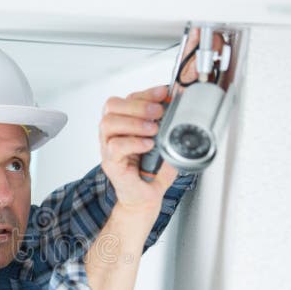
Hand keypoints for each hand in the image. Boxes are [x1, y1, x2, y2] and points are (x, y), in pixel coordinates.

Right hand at [98, 84, 177, 213]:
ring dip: (134, 122)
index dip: (146, 93)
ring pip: (109, 123)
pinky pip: (115, 147)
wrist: (147, 196)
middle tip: (158, 113)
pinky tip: (147, 145)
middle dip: (138, 105)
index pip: (127, 98)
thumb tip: (181, 102)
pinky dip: (133, 143)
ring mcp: (109, 147)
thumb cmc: (154, 170)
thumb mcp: (166, 140)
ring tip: (152, 130)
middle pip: (112, 106)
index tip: (164, 93)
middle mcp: (113, 133)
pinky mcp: (111, 163)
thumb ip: (170, 122)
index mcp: (124, 123)